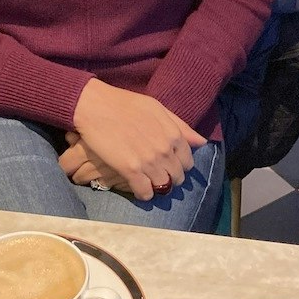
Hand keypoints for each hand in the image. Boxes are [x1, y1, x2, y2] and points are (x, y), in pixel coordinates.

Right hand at [72, 81, 204, 201]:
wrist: (96, 106)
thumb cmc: (125, 104)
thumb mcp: (158, 109)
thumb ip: (180, 126)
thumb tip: (201, 142)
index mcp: (173, 134)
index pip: (187, 162)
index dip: (179, 165)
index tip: (168, 164)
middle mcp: (165, 150)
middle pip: (177, 177)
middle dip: (169, 177)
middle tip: (157, 173)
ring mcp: (148, 161)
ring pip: (163, 186)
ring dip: (157, 186)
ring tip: (147, 181)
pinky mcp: (130, 170)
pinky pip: (145, 193)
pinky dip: (144, 194)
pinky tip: (138, 187)